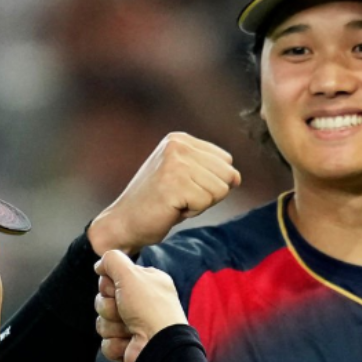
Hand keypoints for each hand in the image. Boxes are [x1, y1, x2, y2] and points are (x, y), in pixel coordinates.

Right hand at [87, 132, 240, 255]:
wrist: (125, 222)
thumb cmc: (157, 203)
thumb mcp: (186, 177)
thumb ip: (212, 171)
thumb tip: (237, 178)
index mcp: (180, 139)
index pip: (226, 160)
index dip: (210, 181)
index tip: (183, 187)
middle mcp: (177, 145)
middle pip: (227, 174)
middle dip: (208, 193)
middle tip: (179, 196)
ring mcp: (175, 163)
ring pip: (220, 189)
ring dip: (200, 203)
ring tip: (175, 201)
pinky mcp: (173, 183)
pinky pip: (206, 202)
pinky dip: (192, 211)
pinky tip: (171, 208)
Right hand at [94, 250, 187, 361]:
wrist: (159, 344)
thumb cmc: (148, 307)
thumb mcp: (130, 274)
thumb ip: (112, 260)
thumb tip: (99, 266)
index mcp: (146, 283)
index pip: (112, 278)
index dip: (108, 284)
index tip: (117, 288)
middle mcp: (141, 303)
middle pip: (103, 300)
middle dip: (108, 306)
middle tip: (123, 309)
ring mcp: (134, 326)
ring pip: (103, 322)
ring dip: (112, 325)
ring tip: (129, 328)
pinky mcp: (128, 346)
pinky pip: (106, 343)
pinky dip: (116, 344)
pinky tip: (130, 343)